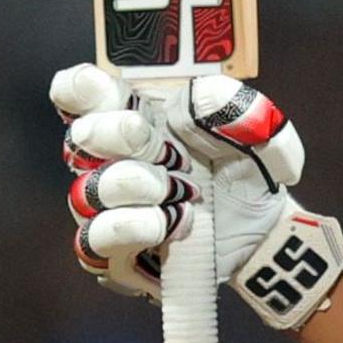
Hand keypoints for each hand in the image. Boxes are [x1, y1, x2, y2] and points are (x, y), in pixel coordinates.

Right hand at [51, 64, 342, 330]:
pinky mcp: (114, 253)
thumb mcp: (256, 132)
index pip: (80, 93)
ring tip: (184, 192)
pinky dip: (134, 227)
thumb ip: (232, 107)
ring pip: (88, 192)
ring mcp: (106, 208)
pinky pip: (96, 240)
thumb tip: (197, 97)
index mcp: (130, 116)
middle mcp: (108, 159)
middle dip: (121, 138)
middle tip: (170, 152)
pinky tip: (175, 223)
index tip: (109, 93)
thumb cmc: (246, 172)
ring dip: (135, 186)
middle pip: (80, 139)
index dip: (82, 89)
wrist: (263, 231)